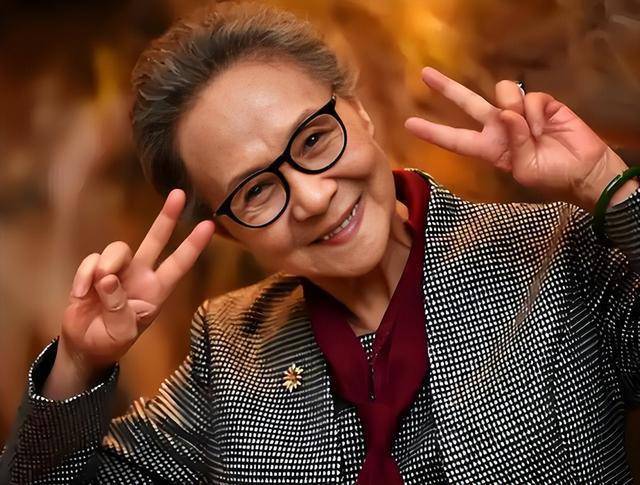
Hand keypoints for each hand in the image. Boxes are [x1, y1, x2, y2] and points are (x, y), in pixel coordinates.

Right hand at [51, 189, 214, 391]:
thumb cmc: (112, 340)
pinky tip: (80, 295)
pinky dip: (83, 276)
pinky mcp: (94, 271)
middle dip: (167, 217)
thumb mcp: (121, 331)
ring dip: (108, 264)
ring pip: (118, 249)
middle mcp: (141, 275)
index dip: (193, 246)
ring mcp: (118, 271)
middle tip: (179, 195)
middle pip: (155, 240)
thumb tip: (108, 279)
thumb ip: (118, 307)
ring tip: (97, 287)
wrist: (84, 346)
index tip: (209, 225)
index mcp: (157, 291)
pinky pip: (91, 260)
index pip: (179, 265)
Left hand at [404, 67, 637, 210]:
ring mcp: (518, 113)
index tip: (409, 124)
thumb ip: (512, 144)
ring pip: (501, 92)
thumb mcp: (524, 170)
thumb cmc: (550, 176)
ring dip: (513, 109)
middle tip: (425, 74)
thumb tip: (508, 114)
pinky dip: (536, 113)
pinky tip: (544, 127)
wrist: (582, 170)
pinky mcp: (540, 103)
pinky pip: (528, 97)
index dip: (433, 131)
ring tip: (530, 131)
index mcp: (488, 149)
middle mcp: (498, 127)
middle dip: (447, 88)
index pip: (455, 139)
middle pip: (467, 103)